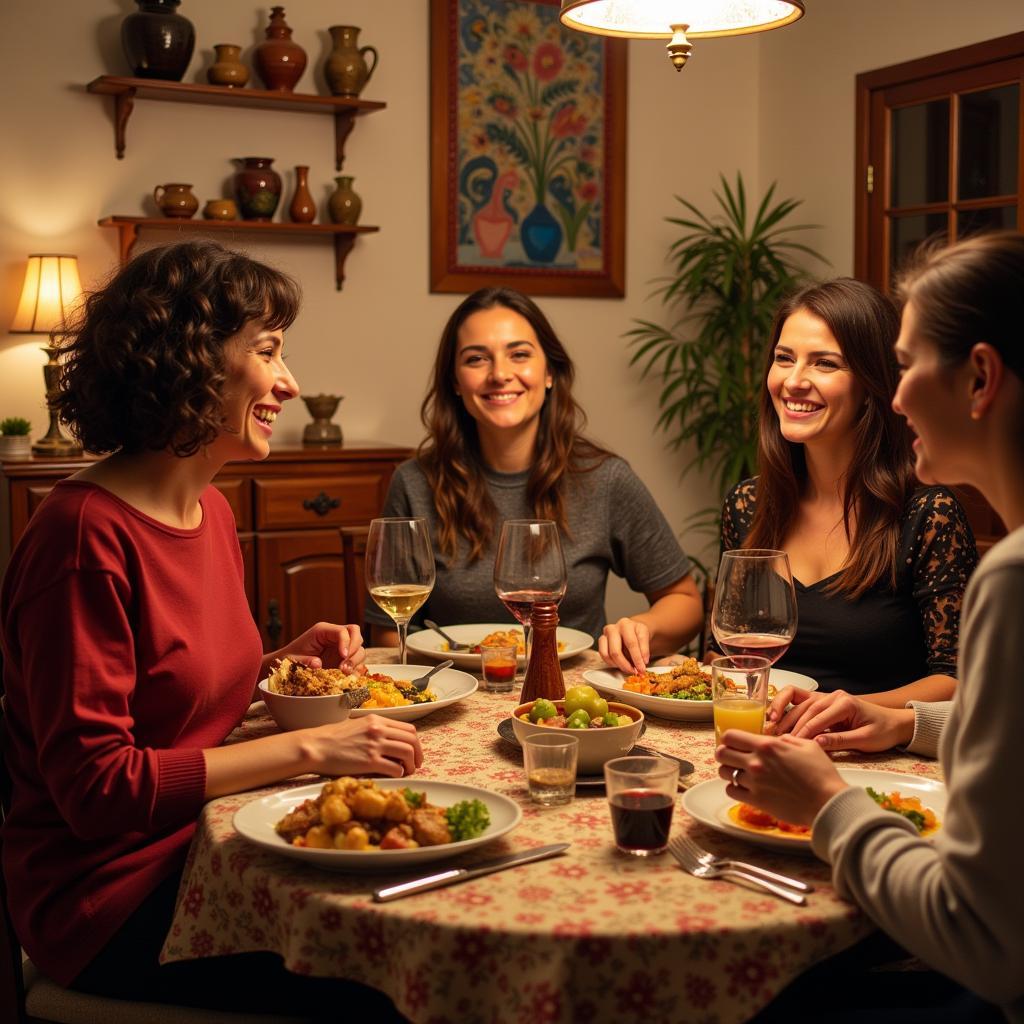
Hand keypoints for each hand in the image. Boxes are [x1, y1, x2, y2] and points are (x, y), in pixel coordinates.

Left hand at [278, 622, 365, 672]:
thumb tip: (318, 664)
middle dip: (354, 651)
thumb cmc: (289, 659)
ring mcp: (340, 647)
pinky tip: (349, 677)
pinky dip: (357, 670)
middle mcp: (334, 637)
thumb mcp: (293, 659)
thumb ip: (305, 661)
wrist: (287, 666)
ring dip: (356, 662)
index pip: (343, 631)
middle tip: (344, 667)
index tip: (343, 656)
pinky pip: (357, 662)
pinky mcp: (343, 659)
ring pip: (359, 648)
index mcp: (323, 631)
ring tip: (345, 673)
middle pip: (356, 635)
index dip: (346, 642)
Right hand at [306, 714, 423, 777]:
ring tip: (407, 772)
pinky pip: (394, 768)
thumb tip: (388, 740)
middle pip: (412, 740)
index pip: (408, 729)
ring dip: (411, 765)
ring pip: (407, 753)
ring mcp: (375, 745)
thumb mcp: (357, 725)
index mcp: (377, 720)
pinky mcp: (370, 761)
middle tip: (416, 764)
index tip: (415, 752)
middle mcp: (379, 730)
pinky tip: (395, 776)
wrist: (315, 746)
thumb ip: (374, 729)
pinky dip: (399, 773)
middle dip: (418, 754)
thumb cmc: (332, 738)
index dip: (416, 742)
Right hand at [599, 617, 649, 673]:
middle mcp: (613, 628)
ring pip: (609, 655)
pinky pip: (604, 656)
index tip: (643, 666)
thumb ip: (644, 650)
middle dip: (626, 664)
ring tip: (629, 669)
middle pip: (616, 651)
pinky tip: (621, 665)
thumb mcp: (644, 637)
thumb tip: (642, 663)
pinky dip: (613, 663)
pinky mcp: (602, 641)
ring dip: (619, 665)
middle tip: (635, 671)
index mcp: (626, 624)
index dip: (638, 657)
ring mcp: (605, 635)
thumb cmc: (637, 634)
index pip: (631, 643)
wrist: (631, 629)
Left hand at [715, 731, 847, 825]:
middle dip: (724, 754)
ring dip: (729, 772)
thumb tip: (777, 739)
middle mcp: (756, 762)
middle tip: (732, 757)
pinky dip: (734, 789)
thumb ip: (786, 739)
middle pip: (720, 753)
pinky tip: (744, 788)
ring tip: (739, 773)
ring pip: (724, 773)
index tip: (734, 743)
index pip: (730, 736)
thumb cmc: (821, 773)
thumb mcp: (807, 745)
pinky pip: (731, 792)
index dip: (729, 738)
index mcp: (766, 745)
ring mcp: (754, 782)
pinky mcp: (756, 801)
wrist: (827, 802)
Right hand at [768, 688, 914, 751]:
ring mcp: (826, 697)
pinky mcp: (822, 701)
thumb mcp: (865, 740)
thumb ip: (841, 741)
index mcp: (845, 703)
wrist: (894, 724)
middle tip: (775, 737)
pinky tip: (776, 718)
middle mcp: (833, 696)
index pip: (818, 717)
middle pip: (804, 707)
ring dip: (783, 715)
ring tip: (770, 729)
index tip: (791, 744)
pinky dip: (786, 707)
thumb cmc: (882, 732)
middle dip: (789, 723)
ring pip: (798, 703)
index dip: (803, 731)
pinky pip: (799, 701)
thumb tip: (817, 743)